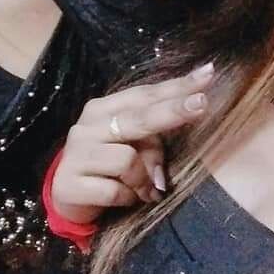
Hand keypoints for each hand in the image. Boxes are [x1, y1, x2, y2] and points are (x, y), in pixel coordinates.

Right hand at [52, 63, 214, 223]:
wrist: (65, 198)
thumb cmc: (108, 168)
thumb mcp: (133, 150)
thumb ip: (152, 143)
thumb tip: (164, 166)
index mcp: (104, 109)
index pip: (145, 94)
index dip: (177, 86)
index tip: (208, 74)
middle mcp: (88, 126)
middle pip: (138, 116)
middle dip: (173, 110)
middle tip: (202, 104)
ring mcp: (76, 154)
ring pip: (127, 159)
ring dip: (143, 179)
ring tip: (144, 191)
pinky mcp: (69, 184)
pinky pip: (115, 191)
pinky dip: (128, 198)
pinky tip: (125, 200)